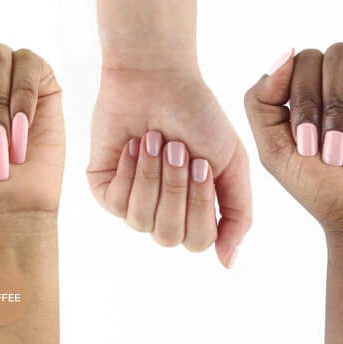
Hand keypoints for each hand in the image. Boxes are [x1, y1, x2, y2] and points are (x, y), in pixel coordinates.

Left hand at [88, 66, 250, 264]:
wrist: (158, 80)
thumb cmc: (199, 116)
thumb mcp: (232, 164)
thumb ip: (238, 215)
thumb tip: (230, 263)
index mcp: (198, 210)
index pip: (199, 241)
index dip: (199, 205)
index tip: (202, 162)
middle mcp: (166, 212)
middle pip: (170, 236)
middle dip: (176, 189)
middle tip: (179, 148)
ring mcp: (133, 202)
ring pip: (142, 221)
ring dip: (153, 176)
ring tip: (157, 141)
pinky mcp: (105, 188)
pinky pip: (117, 204)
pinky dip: (131, 171)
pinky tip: (135, 145)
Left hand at [244, 44, 342, 240]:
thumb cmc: (324, 191)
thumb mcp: (275, 152)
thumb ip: (261, 100)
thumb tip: (285, 51)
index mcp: (316, 86)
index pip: (306, 58)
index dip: (306, 98)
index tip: (308, 146)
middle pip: (341, 54)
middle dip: (334, 109)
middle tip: (335, 155)